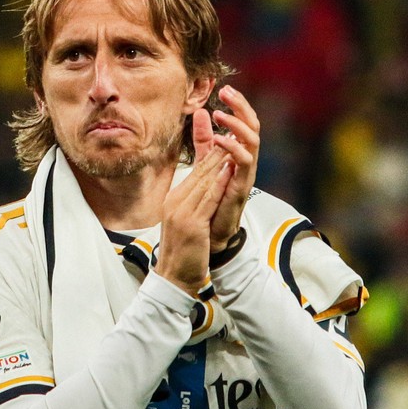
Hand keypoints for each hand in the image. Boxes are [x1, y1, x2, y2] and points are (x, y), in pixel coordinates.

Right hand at [156, 144, 233, 294]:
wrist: (173, 278)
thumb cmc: (182, 252)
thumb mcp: (185, 221)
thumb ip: (194, 200)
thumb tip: (203, 186)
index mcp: (174, 199)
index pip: (195, 171)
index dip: (211, 153)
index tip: (225, 136)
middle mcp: (175, 201)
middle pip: (200, 171)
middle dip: (217, 150)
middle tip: (233, 130)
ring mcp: (182, 211)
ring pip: (205, 181)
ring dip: (220, 160)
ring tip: (234, 142)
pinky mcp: (192, 224)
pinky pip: (208, 199)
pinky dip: (219, 182)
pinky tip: (228, 169)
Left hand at [196, 86, 259, 248]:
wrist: (210, 234)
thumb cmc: (211, 199)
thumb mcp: (205, 162)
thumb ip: (203, 139)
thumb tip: (202, 112)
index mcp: (239, 154)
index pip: (244, 123)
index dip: (238, 105)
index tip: (225, 88)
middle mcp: (246, 161)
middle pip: (253, 126)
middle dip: (242, 107)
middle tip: (227, 92)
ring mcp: (246, 174)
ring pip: (253, 141)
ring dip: (237, 125)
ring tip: (221, 114)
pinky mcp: (241, 187)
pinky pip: (244, 163)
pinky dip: (233, 148)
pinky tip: (219, 139)